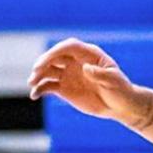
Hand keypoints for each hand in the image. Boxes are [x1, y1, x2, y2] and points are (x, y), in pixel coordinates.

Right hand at [28, 38, 152, 127]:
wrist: (120, 106)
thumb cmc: (121, 90)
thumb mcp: (114, 82)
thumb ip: (100, 74)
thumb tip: (85, 68)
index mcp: (90, 54)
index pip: (69, 46)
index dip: (56, 51)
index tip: (46, 60)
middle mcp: (76, 61)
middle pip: (55, 56)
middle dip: (44, 62)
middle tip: (35, 72)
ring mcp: (69, 74)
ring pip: (48, 70)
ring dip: (38, 75)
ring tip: (32, 84)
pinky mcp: (64, 88)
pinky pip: (48, 86)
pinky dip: (39, 89)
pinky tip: (35, 95)